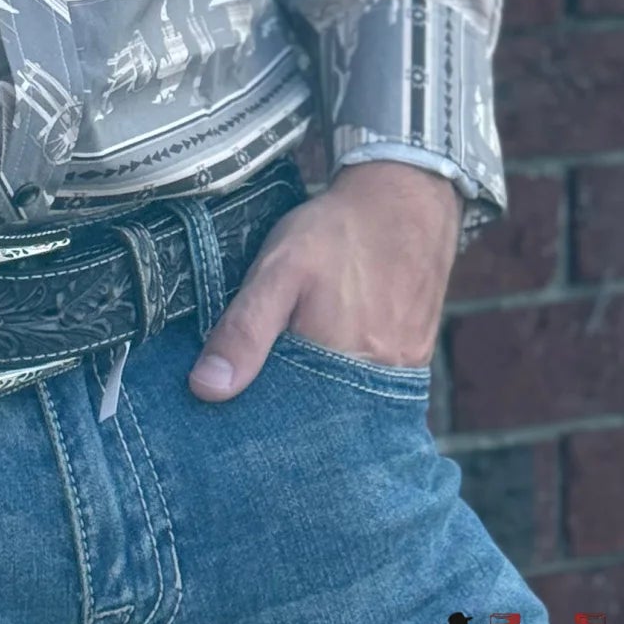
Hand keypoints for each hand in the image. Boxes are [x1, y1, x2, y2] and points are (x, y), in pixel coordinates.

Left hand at [187, 160, 461, 400]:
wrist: (404, 198)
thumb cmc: (337, 233)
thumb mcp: (279, 268)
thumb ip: (245, 329)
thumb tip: (207, 388)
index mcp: (337, 365)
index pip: (289, 425)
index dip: (260, 424)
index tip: (232, 421)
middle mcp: (376, 383)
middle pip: (322, 422)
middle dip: (289, 418)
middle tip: (258, 401)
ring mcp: (401, 374)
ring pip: (349, 408)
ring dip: (320, 402)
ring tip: (290, 382)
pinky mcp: (415, 359)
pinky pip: (375, 390)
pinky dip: (348, 385)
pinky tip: (327, 365)